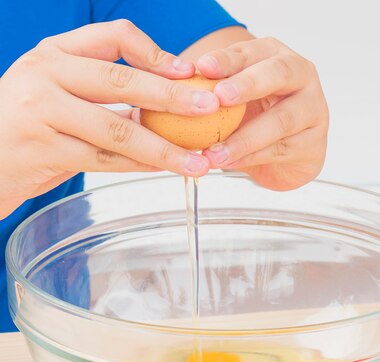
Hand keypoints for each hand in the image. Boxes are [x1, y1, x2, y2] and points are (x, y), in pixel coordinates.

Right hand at [0, 19, 215, 218]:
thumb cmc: (31, 125)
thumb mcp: (61, 91)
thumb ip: (109, 93)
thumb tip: (174, 100)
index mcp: (57, 52)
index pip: (114, 35)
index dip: (156, 53)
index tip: (188, 72)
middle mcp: (46, 72)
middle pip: (122, 81)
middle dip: (173, 97)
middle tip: (210, 108)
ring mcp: (40, 110)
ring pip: (117, 129)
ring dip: (165, 148)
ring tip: (198, 161)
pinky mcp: (41, 148)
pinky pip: (103, 159)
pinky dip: (139, 166)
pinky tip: (165, 170)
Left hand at [196, 37, 328, 190]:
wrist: (285, 153)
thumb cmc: (255, 115)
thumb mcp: (232, 97)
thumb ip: (211, 90)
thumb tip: (173, 88)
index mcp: (276, 56)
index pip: (252, 52)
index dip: (227, 60)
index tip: (202, 68)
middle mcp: (301, 77)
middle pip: (279, 74)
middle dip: (248, 84)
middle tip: (220, 97)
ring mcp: (313, 110)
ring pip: (282, 120)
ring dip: (245, 137)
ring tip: (215, 151)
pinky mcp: (314, 143)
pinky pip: (281, 150)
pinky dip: (252, 158)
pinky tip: (229, 163)